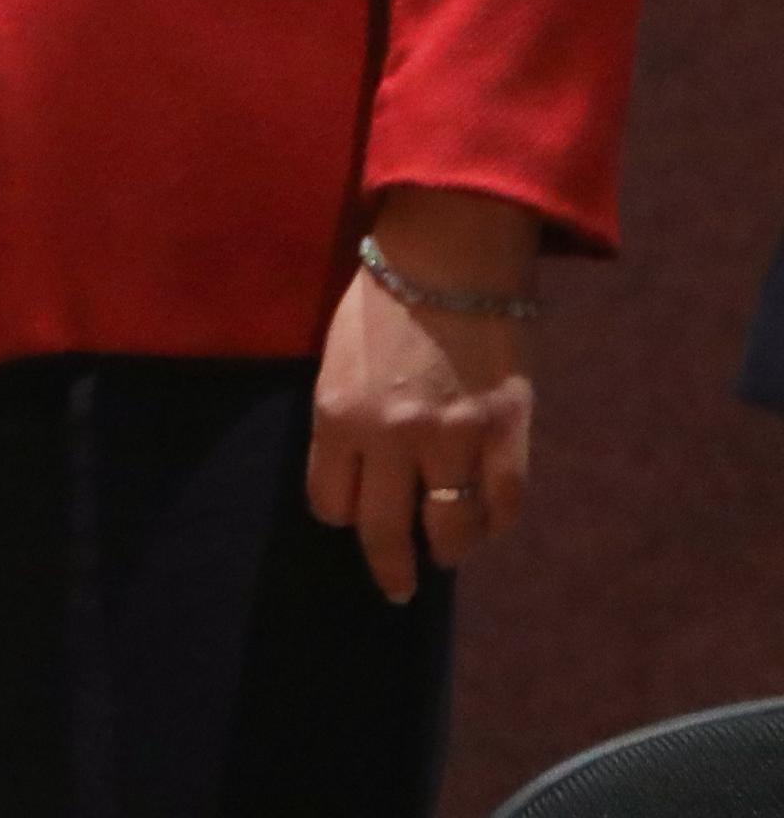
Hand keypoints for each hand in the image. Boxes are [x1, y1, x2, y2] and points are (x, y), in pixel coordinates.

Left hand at [309, 190, 540, 604]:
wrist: (450, 254)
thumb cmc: (382, 298)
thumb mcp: (337, 358)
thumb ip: (344, 418)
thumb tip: (357, 469)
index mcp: (338, 414)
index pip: (332, 501)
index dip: (342, 511)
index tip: (352, 513)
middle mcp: (392, 437)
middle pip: (384, 532)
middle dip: (388, 567)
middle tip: (396, 586)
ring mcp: (455, 438)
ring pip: (451, 530)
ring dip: (447, 547)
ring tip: (446, 549)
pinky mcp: (508, 431)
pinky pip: (505, 505)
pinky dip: (495, 523)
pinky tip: (487, 523)